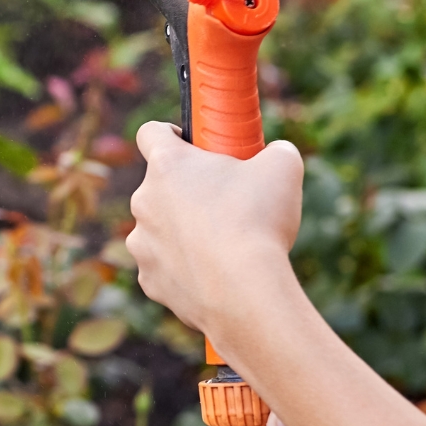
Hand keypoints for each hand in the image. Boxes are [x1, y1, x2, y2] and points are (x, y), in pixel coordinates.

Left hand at [124, 121, 303, 337]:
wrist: (245, 293)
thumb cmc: (259, 222)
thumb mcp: (283, 167)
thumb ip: (275, 151)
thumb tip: (278, 152)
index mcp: (166, 165)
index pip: (151, 132)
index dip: (173, 134)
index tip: (193, 145)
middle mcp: (143, 201)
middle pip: (160, 186)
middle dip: (188, 190)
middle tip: (226, 201)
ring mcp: (142, 243)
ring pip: (161, 229)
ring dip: (184, 231)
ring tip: (224, 243)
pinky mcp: (150, 280)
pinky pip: (165, 267)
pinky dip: (185, 268)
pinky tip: (215, 273)